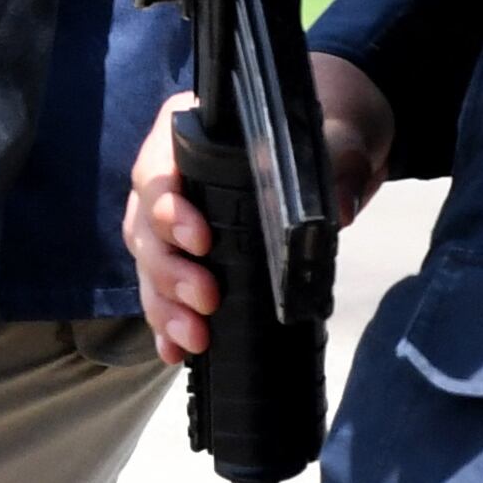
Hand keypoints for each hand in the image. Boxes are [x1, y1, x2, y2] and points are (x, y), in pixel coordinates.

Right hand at [126, 54, 396, 360]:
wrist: (337, 147)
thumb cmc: (326, 128)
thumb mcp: (338, 137)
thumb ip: (336, 163)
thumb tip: (335, 211)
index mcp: (189, 132)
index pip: (158, 167)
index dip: (168, 207)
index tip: (200, 241)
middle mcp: (171, 174)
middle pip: (145, 223)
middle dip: (168, 268)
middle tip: (205, 299)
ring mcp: (176, 218)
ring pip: (148, 261)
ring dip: (163, 303)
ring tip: (193, 338)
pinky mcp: (190, 256)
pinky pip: (163, 289)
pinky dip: (165, 322)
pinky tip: (175, 353)